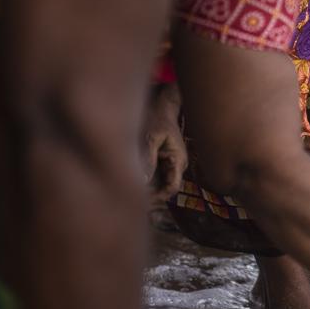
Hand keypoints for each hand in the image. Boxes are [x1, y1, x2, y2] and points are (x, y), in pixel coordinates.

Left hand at [140, 83, 187, 202]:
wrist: (163, 108)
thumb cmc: (158, 120)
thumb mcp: (151, 138)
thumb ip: (148, 159)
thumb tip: (141, 180)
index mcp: (178, 160)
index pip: (173, 188)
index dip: (159, 197)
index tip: (141, 200)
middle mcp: (177, 165)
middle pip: (167, 189)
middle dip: (152, 195)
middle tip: (132, 199)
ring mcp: (172, 164)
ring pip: (161, 184)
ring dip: (149, 189)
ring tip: (131, 191)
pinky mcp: (164, 161)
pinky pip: (157, 176)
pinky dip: (147, 180)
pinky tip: (134, 180)